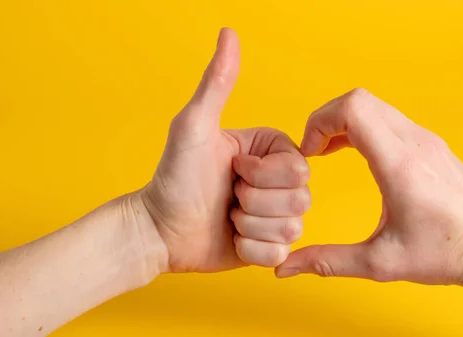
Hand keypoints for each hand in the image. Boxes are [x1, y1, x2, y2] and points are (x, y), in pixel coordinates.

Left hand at [138, 28, 310, 272]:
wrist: (160, 229)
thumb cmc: (173, 177)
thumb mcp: (194, 126)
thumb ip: (217, 82)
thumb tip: (229, 33)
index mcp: (272, 152)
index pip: (300, 169)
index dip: (264, 176)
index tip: (233, 172)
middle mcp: (280, 182)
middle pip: (302, 200)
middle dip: (255, 203)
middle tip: (228, 195)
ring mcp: (277, 214)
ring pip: (292, 228)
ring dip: (250, 225)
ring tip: (227, 215)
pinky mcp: (270, 245)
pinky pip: (279, 254)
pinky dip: (249, 250)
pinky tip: (231, 237)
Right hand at [276, 89, 462, 285]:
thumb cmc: (446, 255)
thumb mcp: (380, 263)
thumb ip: (328, 262)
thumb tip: (286, 266)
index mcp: (400, 164)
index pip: (353, 108)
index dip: (320, 122)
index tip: (309, 153)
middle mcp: (415, 142)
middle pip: (359, 99)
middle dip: (326, 119)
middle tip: (313, 151)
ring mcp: (426, 140)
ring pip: (374, 106)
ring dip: (344, 121)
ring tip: (328, 152)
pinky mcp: (432, 145)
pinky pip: (389, 118)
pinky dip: (363, 127)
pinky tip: (357, 154)